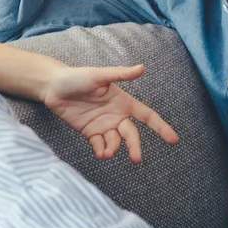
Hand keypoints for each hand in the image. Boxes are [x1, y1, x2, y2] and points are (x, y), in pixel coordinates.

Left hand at [42, 64, 179, 162]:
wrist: (53, 87)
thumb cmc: (77, 77)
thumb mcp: (99, 75)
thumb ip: (121, 74)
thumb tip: (142, 68)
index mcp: (123, 102)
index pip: (147, 116)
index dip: (161, 127)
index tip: (174, 140)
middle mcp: (116, 115)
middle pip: (132, 135)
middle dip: (135, 147)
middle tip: (136, 159)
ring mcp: (103, 125)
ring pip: (115, 143)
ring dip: (113, 149)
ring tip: (105, 152)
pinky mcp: (90, 133)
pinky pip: (100, 146)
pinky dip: (101, 152)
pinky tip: (99, 153)